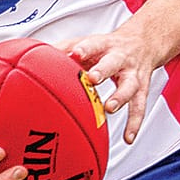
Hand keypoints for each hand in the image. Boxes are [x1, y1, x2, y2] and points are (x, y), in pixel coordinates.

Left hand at [66, 22, 162, 145]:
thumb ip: (64, 49)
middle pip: (112, 63)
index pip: (93, 45)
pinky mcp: (141, 89)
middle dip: (103, 70)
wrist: (143, 42)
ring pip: (129, 86)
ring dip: (120, 97)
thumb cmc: (109, 47)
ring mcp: (132, 74)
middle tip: (93, 78)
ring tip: (109, 108)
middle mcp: (120, 58)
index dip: (85, 49)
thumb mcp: (88, 43)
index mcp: (104, 46)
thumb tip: (37, 56)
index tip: (75, 54)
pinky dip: (134, 124)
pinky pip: (138, 107)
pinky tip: (128, 137)